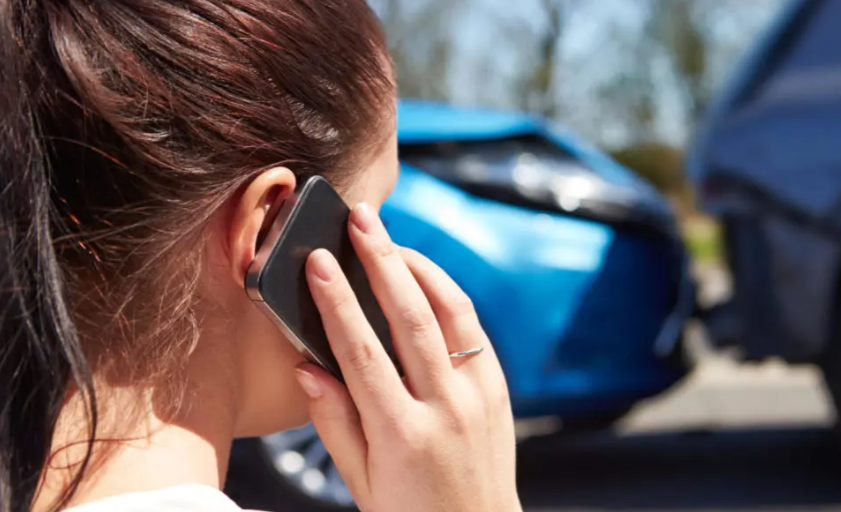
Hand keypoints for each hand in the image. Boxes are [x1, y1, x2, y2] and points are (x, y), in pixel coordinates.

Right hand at [292, 201, 519, 511]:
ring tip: (389, 236)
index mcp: (402, 436)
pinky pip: (472, 330)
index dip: (337, 302)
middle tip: (361, 219)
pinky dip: (447, 295)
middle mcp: (446, 409)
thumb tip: (307, 367)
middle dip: (382, 261)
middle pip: (412, 317)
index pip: (363, 353)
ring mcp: (480, 397)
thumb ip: (334, 423)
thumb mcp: (361, 483)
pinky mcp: (499, 390)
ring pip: (451, 313)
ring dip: (419, 266)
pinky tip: (422, 276)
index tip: (318, 262)